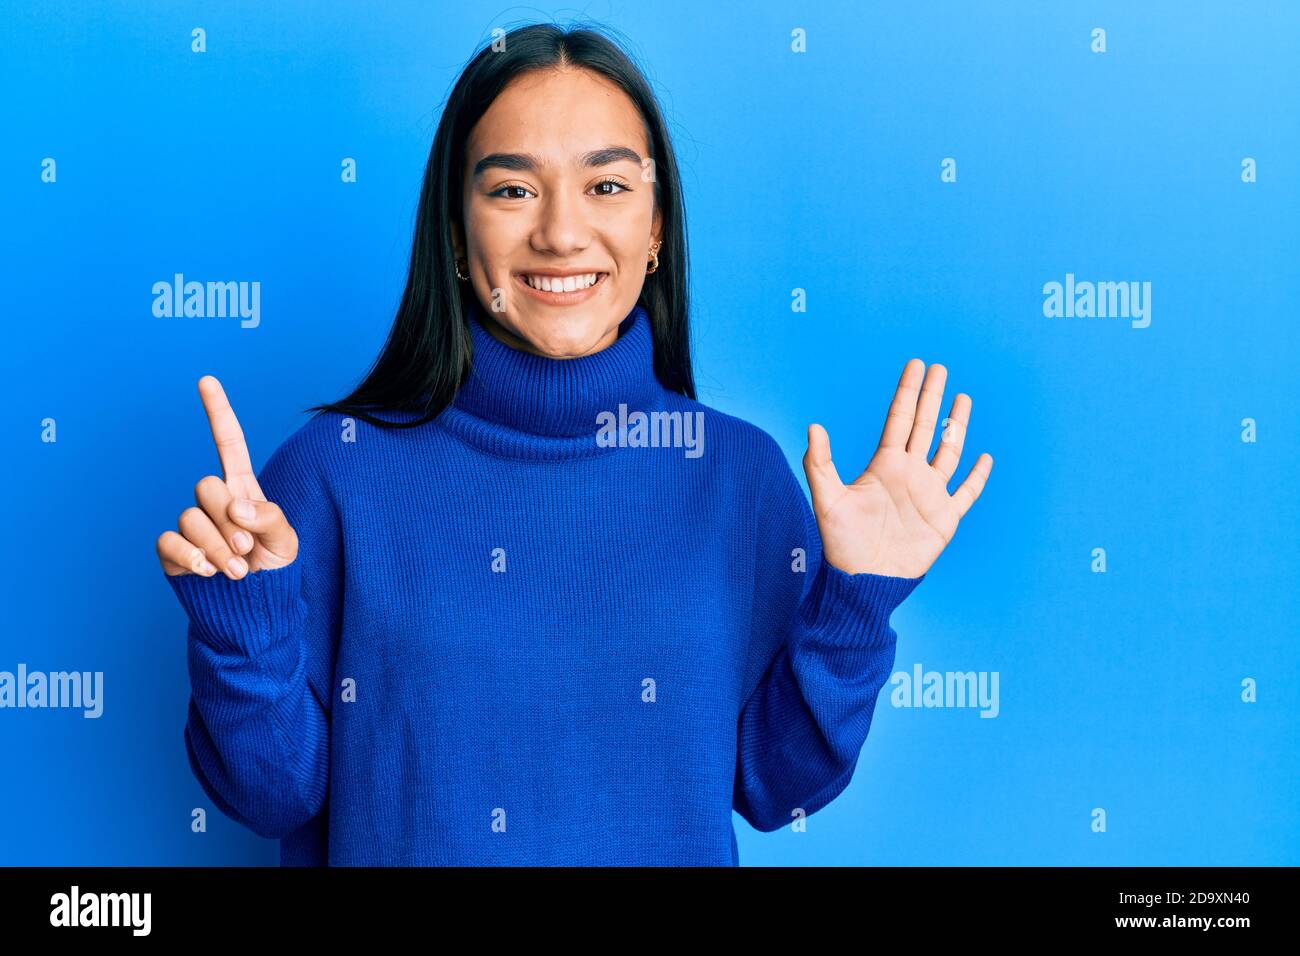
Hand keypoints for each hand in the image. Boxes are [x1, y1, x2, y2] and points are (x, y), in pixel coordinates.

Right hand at [156, 375, 298, 578]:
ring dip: (219, 549)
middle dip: (231, 522)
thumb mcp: (287, 541)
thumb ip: (270, 518)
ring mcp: (191, 524)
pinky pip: (169, 542)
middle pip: (206, 487)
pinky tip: (208, 572)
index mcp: (243, 489)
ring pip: (191, 518)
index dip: (218, 413)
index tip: (207, 380)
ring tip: (238, 571)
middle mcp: (213, 501)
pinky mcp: (173, 551)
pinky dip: (191, 558)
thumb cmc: (273, 567)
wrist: (253, 607)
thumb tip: (236, 507)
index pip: (228, 444)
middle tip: (249, 550)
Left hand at [802, 359, 991, 577]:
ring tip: (963, 398)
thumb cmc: (842, 543)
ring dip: (957, 426)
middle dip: (933, 397)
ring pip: (949, 452)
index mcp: (885, 465)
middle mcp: (909, 474)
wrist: (864, 580)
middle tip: (941, 368)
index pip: (900, 420)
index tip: (917, 365)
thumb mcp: (828, 500)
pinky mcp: (944, 519)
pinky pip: (966, 493)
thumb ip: (820, 464)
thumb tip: (813, 426)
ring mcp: (929, 495)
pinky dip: (976, 476)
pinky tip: (984, 457)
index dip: (908, 392)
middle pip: (926, 427)